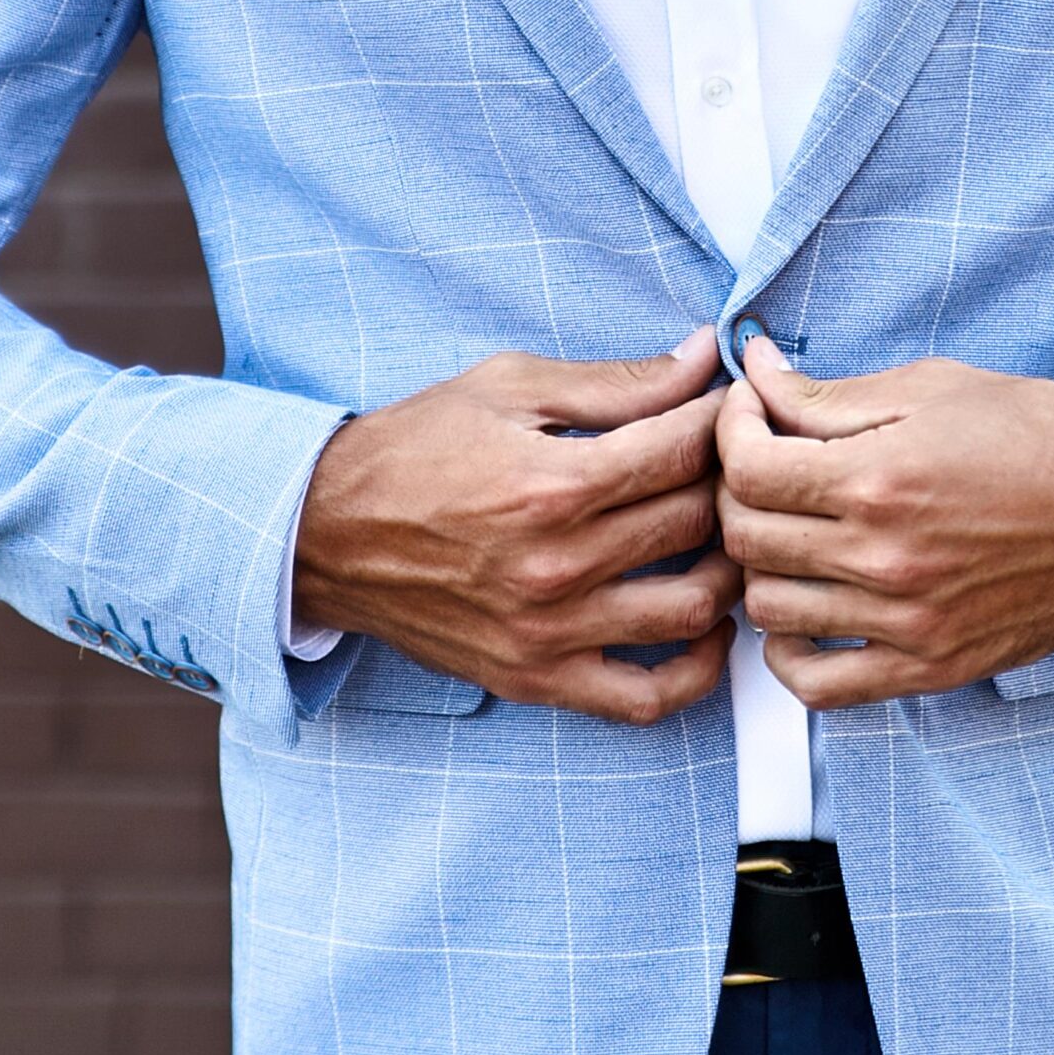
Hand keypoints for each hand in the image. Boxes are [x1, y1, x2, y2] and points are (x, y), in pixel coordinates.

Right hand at [292, 329, 739, 722]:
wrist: (325, 534)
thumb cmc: (414, 451)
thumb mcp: (509, 389)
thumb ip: (616, 381)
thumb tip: (705, 355)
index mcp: (552, 482)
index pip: (685, 450)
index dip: (721, 420)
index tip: (726, 409)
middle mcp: (557, 563)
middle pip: (697, 521)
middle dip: (726, 481)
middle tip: (727, 465)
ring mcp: (550, 630)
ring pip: (694, 607)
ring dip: (726, 568)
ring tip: (719, 538)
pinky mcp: (537, 678)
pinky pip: (646, 698)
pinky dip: (695, 671)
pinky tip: (701, 628)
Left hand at [717, 339, 1053, 709]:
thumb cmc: (1041, 436)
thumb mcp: (933, 388)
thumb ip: (827, 392)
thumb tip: (752, 368)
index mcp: (880, 477)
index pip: (746, 466)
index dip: (729, 431)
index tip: (747, 415)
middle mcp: (884, 557)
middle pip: (745, 537)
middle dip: (735, 493)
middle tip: (762, 470)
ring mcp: (906, 621)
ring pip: (768, 608)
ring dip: (761, 568)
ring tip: (786, 536)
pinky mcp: (931, 667)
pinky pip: (819, 686)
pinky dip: (789, 657)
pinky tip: (801, 616)